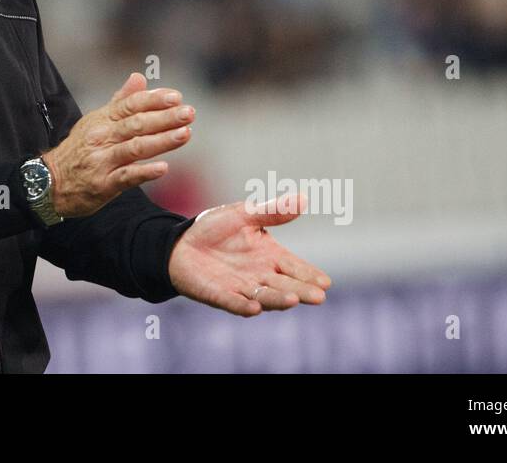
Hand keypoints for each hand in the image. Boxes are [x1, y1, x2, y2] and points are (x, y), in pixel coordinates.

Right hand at [43, 72, 193, 218]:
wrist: (50, 181)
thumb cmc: (79, 149)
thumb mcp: (96, 121)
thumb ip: (121, 101)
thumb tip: (139, 77)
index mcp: (102, 119)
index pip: (131, 105)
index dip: (154, 100)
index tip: (176, 97)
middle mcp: (102, 137)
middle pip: (137, 124)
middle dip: (165, 118)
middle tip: (189, 113)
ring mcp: (103, 160)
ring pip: (135, 147)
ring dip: (162, 140)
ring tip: (185, 134)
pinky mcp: (103, 184)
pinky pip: (126, 177)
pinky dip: (145, 172)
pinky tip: (163, 168)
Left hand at [167, 193, 331, 315]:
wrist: (180, 243)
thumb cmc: (215, 229)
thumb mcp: (243, 214)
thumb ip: (271, 211)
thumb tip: (303, 198)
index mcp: (270, 256)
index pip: (295, 267)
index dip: (310, 274)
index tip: (325, 282)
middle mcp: (260, 275)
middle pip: (285, 286)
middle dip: (302, 291)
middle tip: (319, 296)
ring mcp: (241, 288)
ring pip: (264, 296)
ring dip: (277, 300)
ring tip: (293, 300)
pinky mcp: (219, 295)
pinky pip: (233, 302)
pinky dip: (243, 306)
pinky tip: (254, 309)